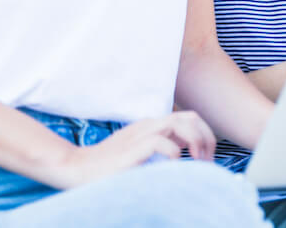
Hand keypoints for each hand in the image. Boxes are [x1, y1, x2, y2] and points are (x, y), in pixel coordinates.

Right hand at [45, 111, 215, 188]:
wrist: (77, 169)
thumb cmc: (108, 167)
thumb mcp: (141, 156)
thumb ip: (161, 150)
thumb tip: (186, 157)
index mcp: (152, 126)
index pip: (189, 119)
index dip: (205, 136)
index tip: (208, 159)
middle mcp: (149, 125)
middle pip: (190, 117)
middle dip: (206, 137)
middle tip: (208, 161)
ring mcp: (140, 134)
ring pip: (179, 123)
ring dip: (194, 141)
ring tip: (197, 162)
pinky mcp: (132, 148)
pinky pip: (161, 143)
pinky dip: (173, 154)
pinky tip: (173, 168)